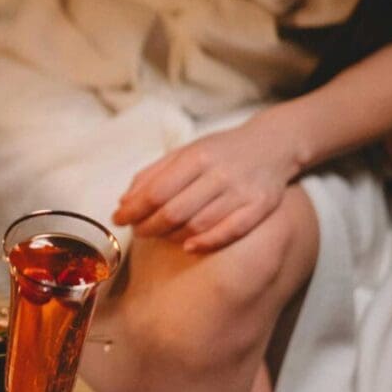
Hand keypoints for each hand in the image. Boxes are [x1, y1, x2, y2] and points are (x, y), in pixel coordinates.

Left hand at [113, 116, 303, 252]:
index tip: (118, 219)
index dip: (134, 209)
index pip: (157, 190)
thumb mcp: (184, 153)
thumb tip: (123, 203)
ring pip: (199, 224)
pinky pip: (231, 231)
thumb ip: (152, 175)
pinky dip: (206, 242)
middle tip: (138, 232)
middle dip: (149, 226)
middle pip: (175, 211)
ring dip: (172, 236)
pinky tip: (188, 246)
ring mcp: (242, 191)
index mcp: (197, 157)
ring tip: (160, 236)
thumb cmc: (219, 151)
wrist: (273, 144)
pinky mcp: (261, 206)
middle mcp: (220, 174)